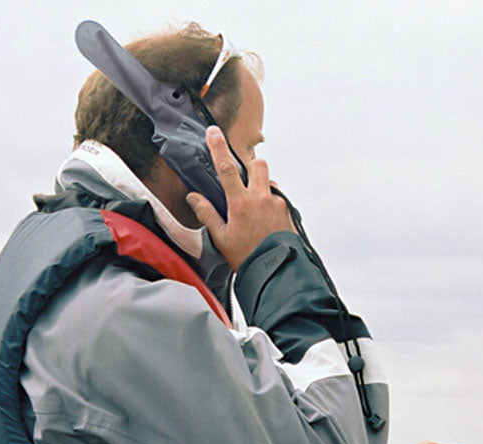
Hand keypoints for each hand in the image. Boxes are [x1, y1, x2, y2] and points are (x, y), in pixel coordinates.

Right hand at [186, 126, 294, 270]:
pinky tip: (265, 218)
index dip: (218, 147)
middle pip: (257, 164)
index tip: (213, 132)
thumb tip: (194, 197)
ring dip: (261, 185)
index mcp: (240, 203)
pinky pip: (278, 197)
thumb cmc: (247, 257)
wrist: (275, 271)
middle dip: (250, 165)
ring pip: (269, 180)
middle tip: (243, 178)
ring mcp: (277, 203)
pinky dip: (270, 201)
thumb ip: (207, 214)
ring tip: (254, 206)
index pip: (226, 168)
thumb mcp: (221, 238)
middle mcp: (261, 198)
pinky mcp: (288, 210)